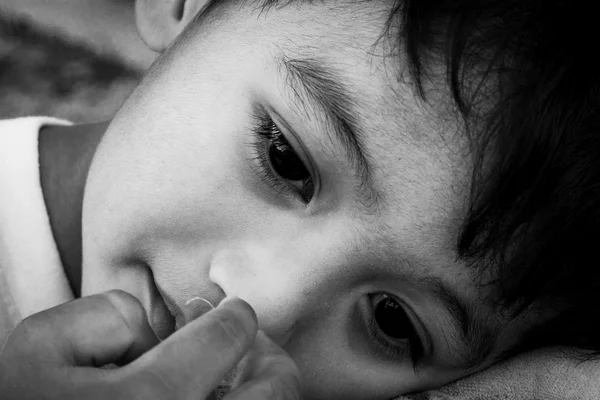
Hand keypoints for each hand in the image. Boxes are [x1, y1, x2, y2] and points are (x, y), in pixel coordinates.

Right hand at [0, 290, 300, 399]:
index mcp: (152, 399)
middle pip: (277, 391)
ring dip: (258, 393)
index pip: (228, 335)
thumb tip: (157, 330)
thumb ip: (107, 314)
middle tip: (257, 349)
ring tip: (233, 382)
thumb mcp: (43, 346)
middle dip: (269, 360)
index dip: (233, 316)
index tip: (234, 314)